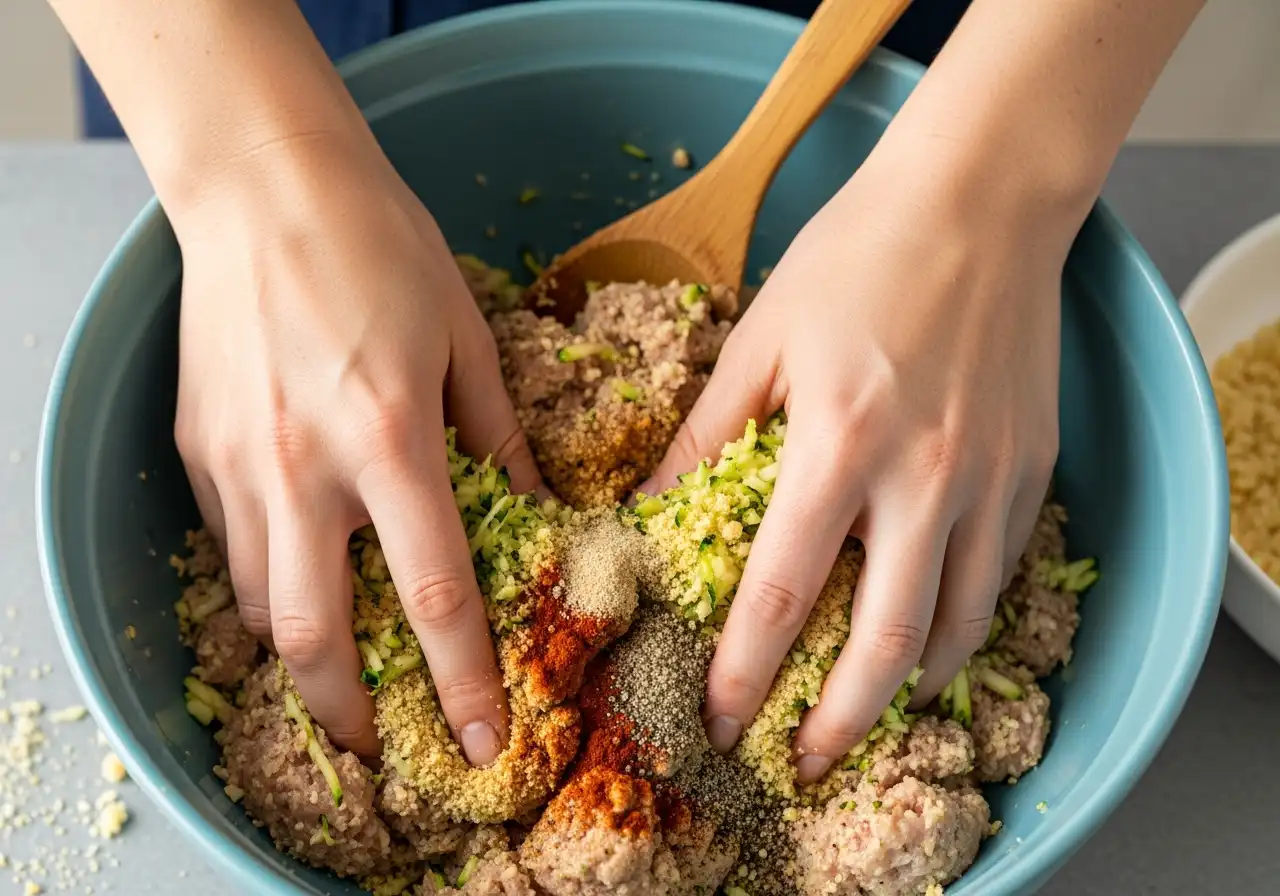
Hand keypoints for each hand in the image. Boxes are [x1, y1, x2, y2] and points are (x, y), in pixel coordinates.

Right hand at [172, 136, 538, 761]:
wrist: (264, 183)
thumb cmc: (381, 246)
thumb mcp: (467, 336)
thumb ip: (497, 435)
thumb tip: (534, 507)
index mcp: (391, 438)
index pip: (433, 595)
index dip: (464, 679)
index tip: (482, 736)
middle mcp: (304, 467)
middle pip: (315, 637)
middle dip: (349, 711)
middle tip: (382, 740)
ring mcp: (237, 463)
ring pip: (257, 603)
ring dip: (300, 652)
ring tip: (338, 667)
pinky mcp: (195, 449)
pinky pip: (228, 543)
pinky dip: (265, 577)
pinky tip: (299, 567)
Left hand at [643, 154, 1067, 783]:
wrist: (979, 200)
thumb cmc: (857, 257)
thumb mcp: (759, 340)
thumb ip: (703, 436)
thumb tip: (648, 510)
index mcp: (839, 442)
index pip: (779, 592)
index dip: (743, 671)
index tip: (718, 718)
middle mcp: (924, 475)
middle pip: (884, 639)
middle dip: (839, 719)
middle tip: (804, 761)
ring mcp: (989, 477)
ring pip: (958, 621)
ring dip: (909, 684)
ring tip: (870, 715)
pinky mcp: (1032, 468)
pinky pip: (999, 571)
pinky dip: (965, 620)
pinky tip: (934, 635)